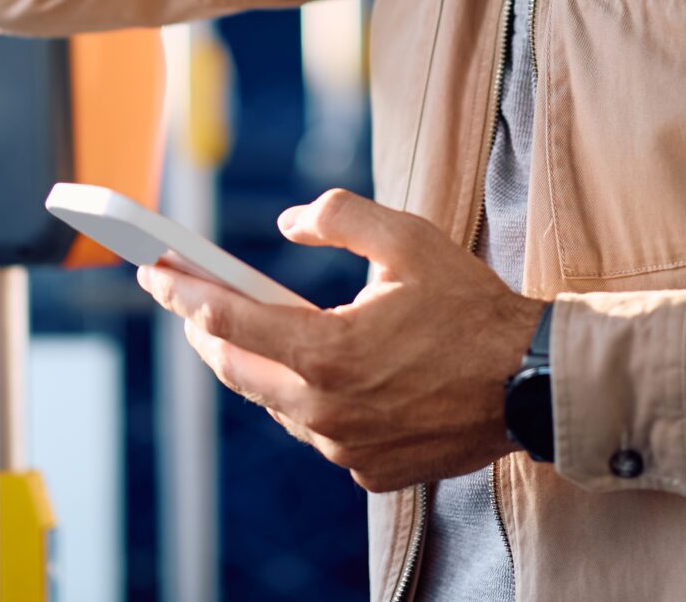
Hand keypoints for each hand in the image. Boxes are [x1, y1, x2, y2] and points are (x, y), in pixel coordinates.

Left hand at [137, 188, 544, 493]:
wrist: (531, 384)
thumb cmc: (471, 309)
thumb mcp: (406, 239)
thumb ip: (338, 217)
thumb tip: (291, 222)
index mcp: (328, 352)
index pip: (227, 320)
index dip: (183, 293)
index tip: (154, 272)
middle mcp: (326, 409)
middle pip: (235, 368)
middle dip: (205, 330)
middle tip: (189, 299)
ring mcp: (344, 447)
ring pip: (275, 402)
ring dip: (259, 365)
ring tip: (251, 328)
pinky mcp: (367, 470)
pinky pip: (316, 432)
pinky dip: (308, 400)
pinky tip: (321, 374)